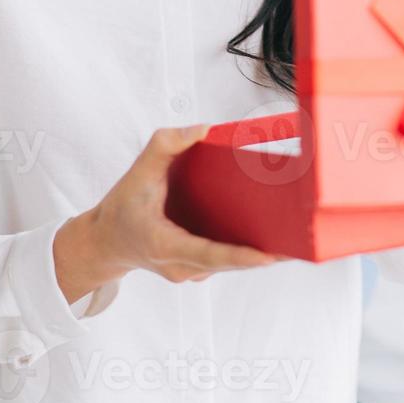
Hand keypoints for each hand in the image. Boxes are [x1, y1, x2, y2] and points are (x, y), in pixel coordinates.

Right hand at [54, 125, 279, 299]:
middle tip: (298, 241)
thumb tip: (202, 128)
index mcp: (165, 244)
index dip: (240, 256)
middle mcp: (181, 266)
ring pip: (230, 264)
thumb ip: (165, 145)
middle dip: (263, 253)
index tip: (269, 256)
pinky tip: (267, 233)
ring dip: (257, 251)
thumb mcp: (137, 172)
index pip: (209, 254)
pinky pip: (225, 261)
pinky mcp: (197, 271)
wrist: (105, 242)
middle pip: (229, 263)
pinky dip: (244, 249)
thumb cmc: (121, 207)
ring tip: (292, 236)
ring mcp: (190, 273)